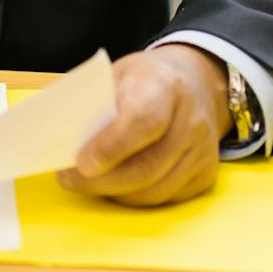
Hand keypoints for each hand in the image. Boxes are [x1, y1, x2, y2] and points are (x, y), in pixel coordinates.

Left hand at [57, 44, 231, 206]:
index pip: (142, 122)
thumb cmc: (146, 79)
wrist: (195, 83)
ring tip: (87, 184)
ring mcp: (204, 150)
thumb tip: (66, 140)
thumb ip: (97, 103)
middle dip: (102, 181)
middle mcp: (192, 120)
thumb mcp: (118, 74)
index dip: (110, 147)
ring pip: (156, 189)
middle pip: (147, 165)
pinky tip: (115, 186)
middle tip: (70, 180)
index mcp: (165, 86)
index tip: (81, 163)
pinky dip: (136, 197)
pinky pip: (167, 197)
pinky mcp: (206, 174)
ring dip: (115, 193)